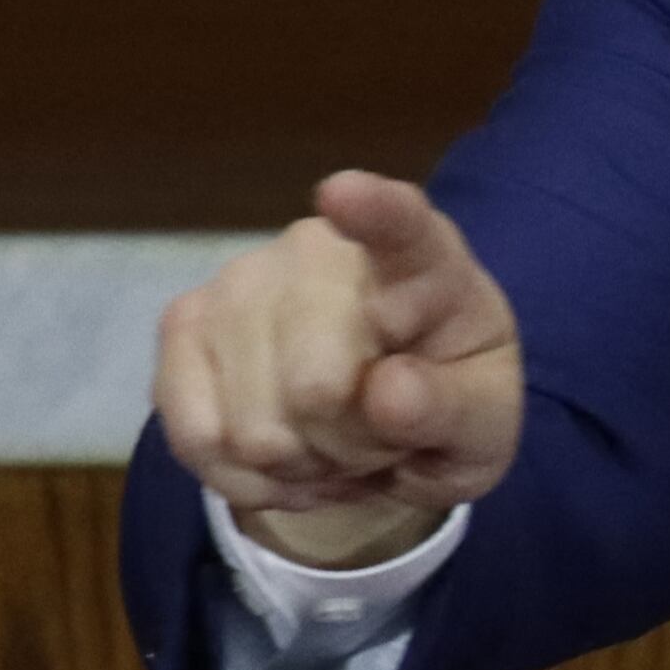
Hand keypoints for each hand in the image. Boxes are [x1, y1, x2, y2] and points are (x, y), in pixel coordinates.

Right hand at [152, 172, 523, 567]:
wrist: (385, 421)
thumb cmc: (446, 402)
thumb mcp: (484, 423)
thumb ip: (452, 409)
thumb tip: (389, 394)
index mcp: (422, 259)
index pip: (399, 226)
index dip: (371, 210)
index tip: (343, 191)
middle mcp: (320, 250)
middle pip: (313, 386)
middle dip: (349, 445)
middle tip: (381, 437)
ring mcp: (241, 280)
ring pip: (251, 427)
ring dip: (299, 466)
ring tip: (335, 444)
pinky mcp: (184, 324)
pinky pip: (196, 437)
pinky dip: (245, 477)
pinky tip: (283, 460)